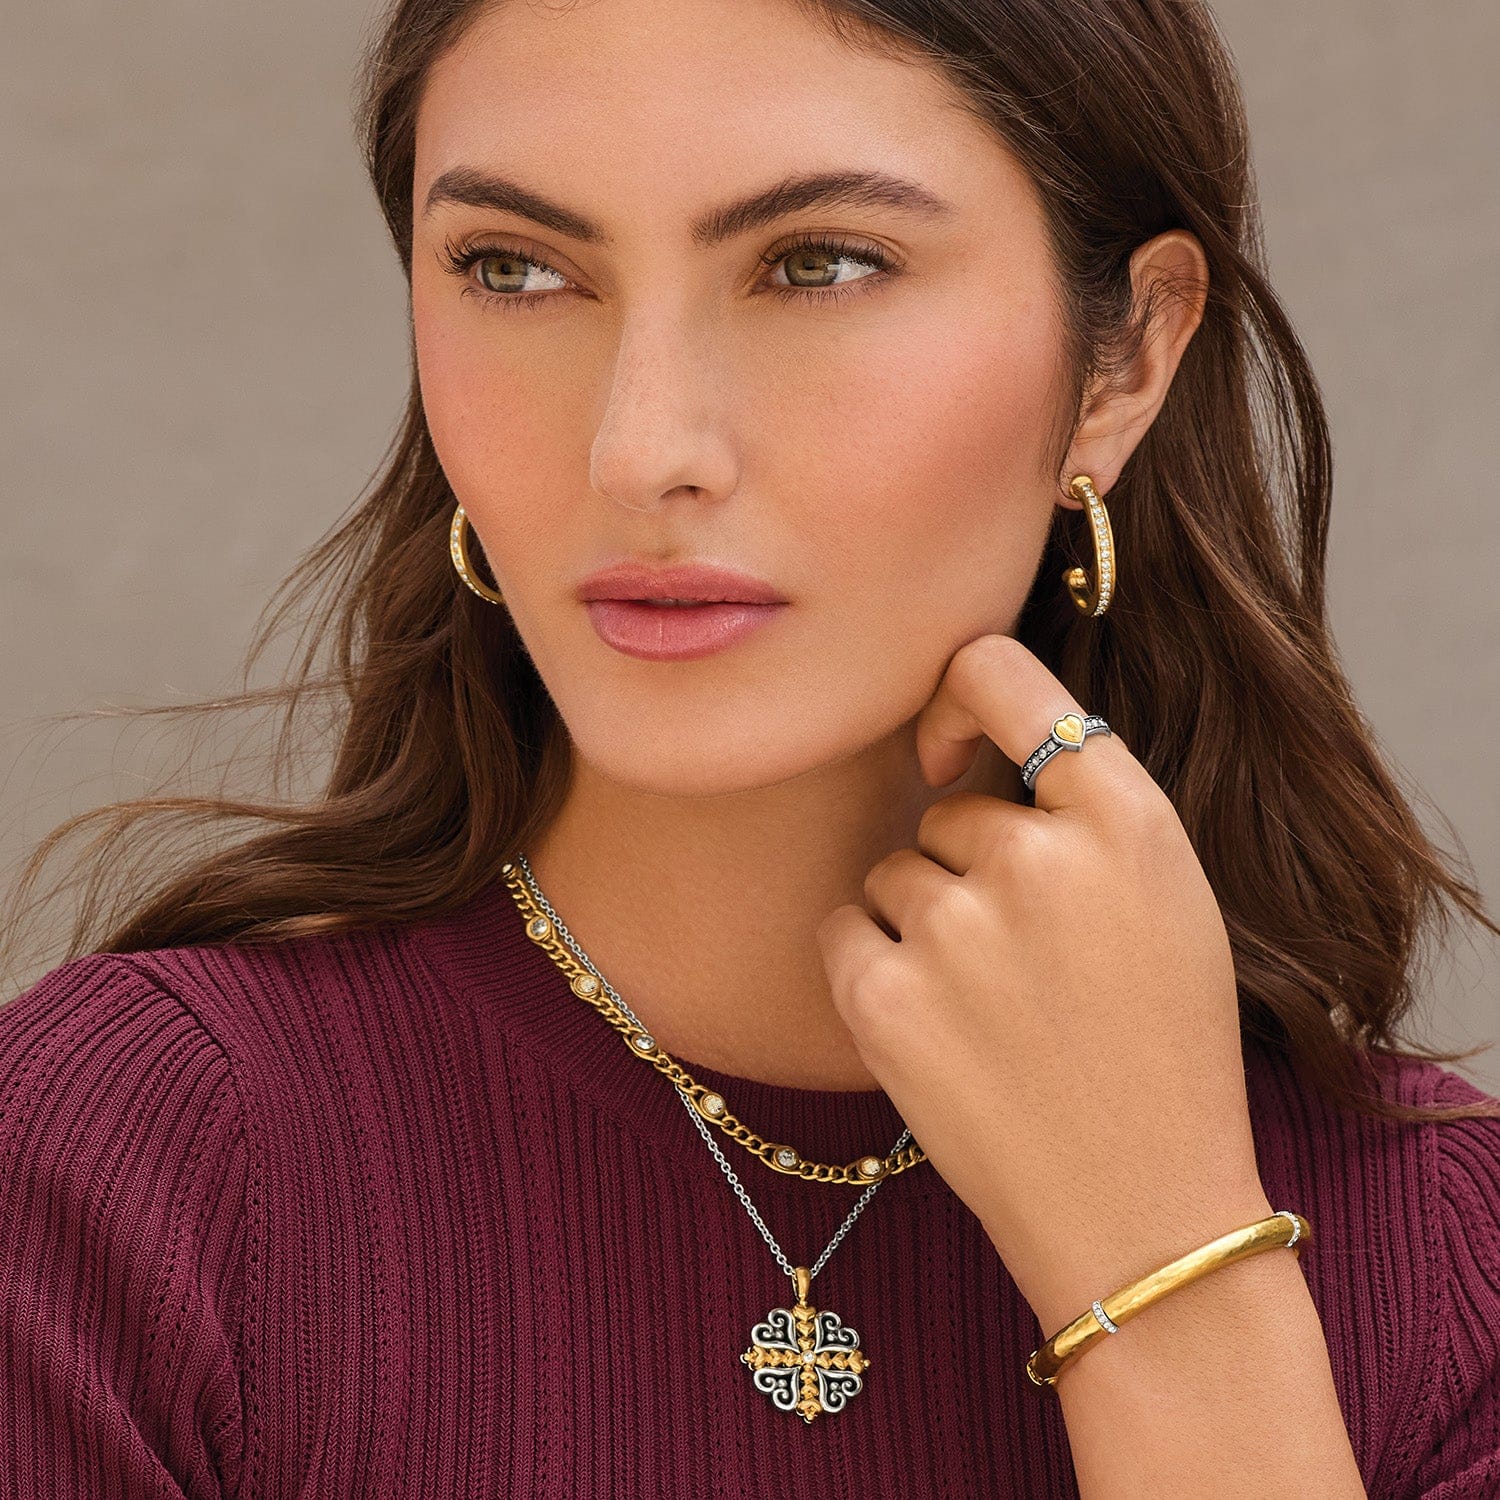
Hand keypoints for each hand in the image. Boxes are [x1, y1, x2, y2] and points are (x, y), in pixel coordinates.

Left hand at [813, 633, 1274, 1331]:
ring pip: (894, 876)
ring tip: (993, 1013)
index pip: (999, 672)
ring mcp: (954, 927)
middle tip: (1029, 968)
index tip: (939, 749)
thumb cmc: (1159, 1051)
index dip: (953, 698)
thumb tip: (968, 747)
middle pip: (946, 813)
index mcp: (1125, 818)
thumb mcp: (1168, 900)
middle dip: (969, 873)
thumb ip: (1084, 809)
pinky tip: (939, 1034)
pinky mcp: (883, 996)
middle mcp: (1036, 856)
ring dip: (923, 927)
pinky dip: (873, 970)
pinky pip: (845, 930)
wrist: (1139, 1210)